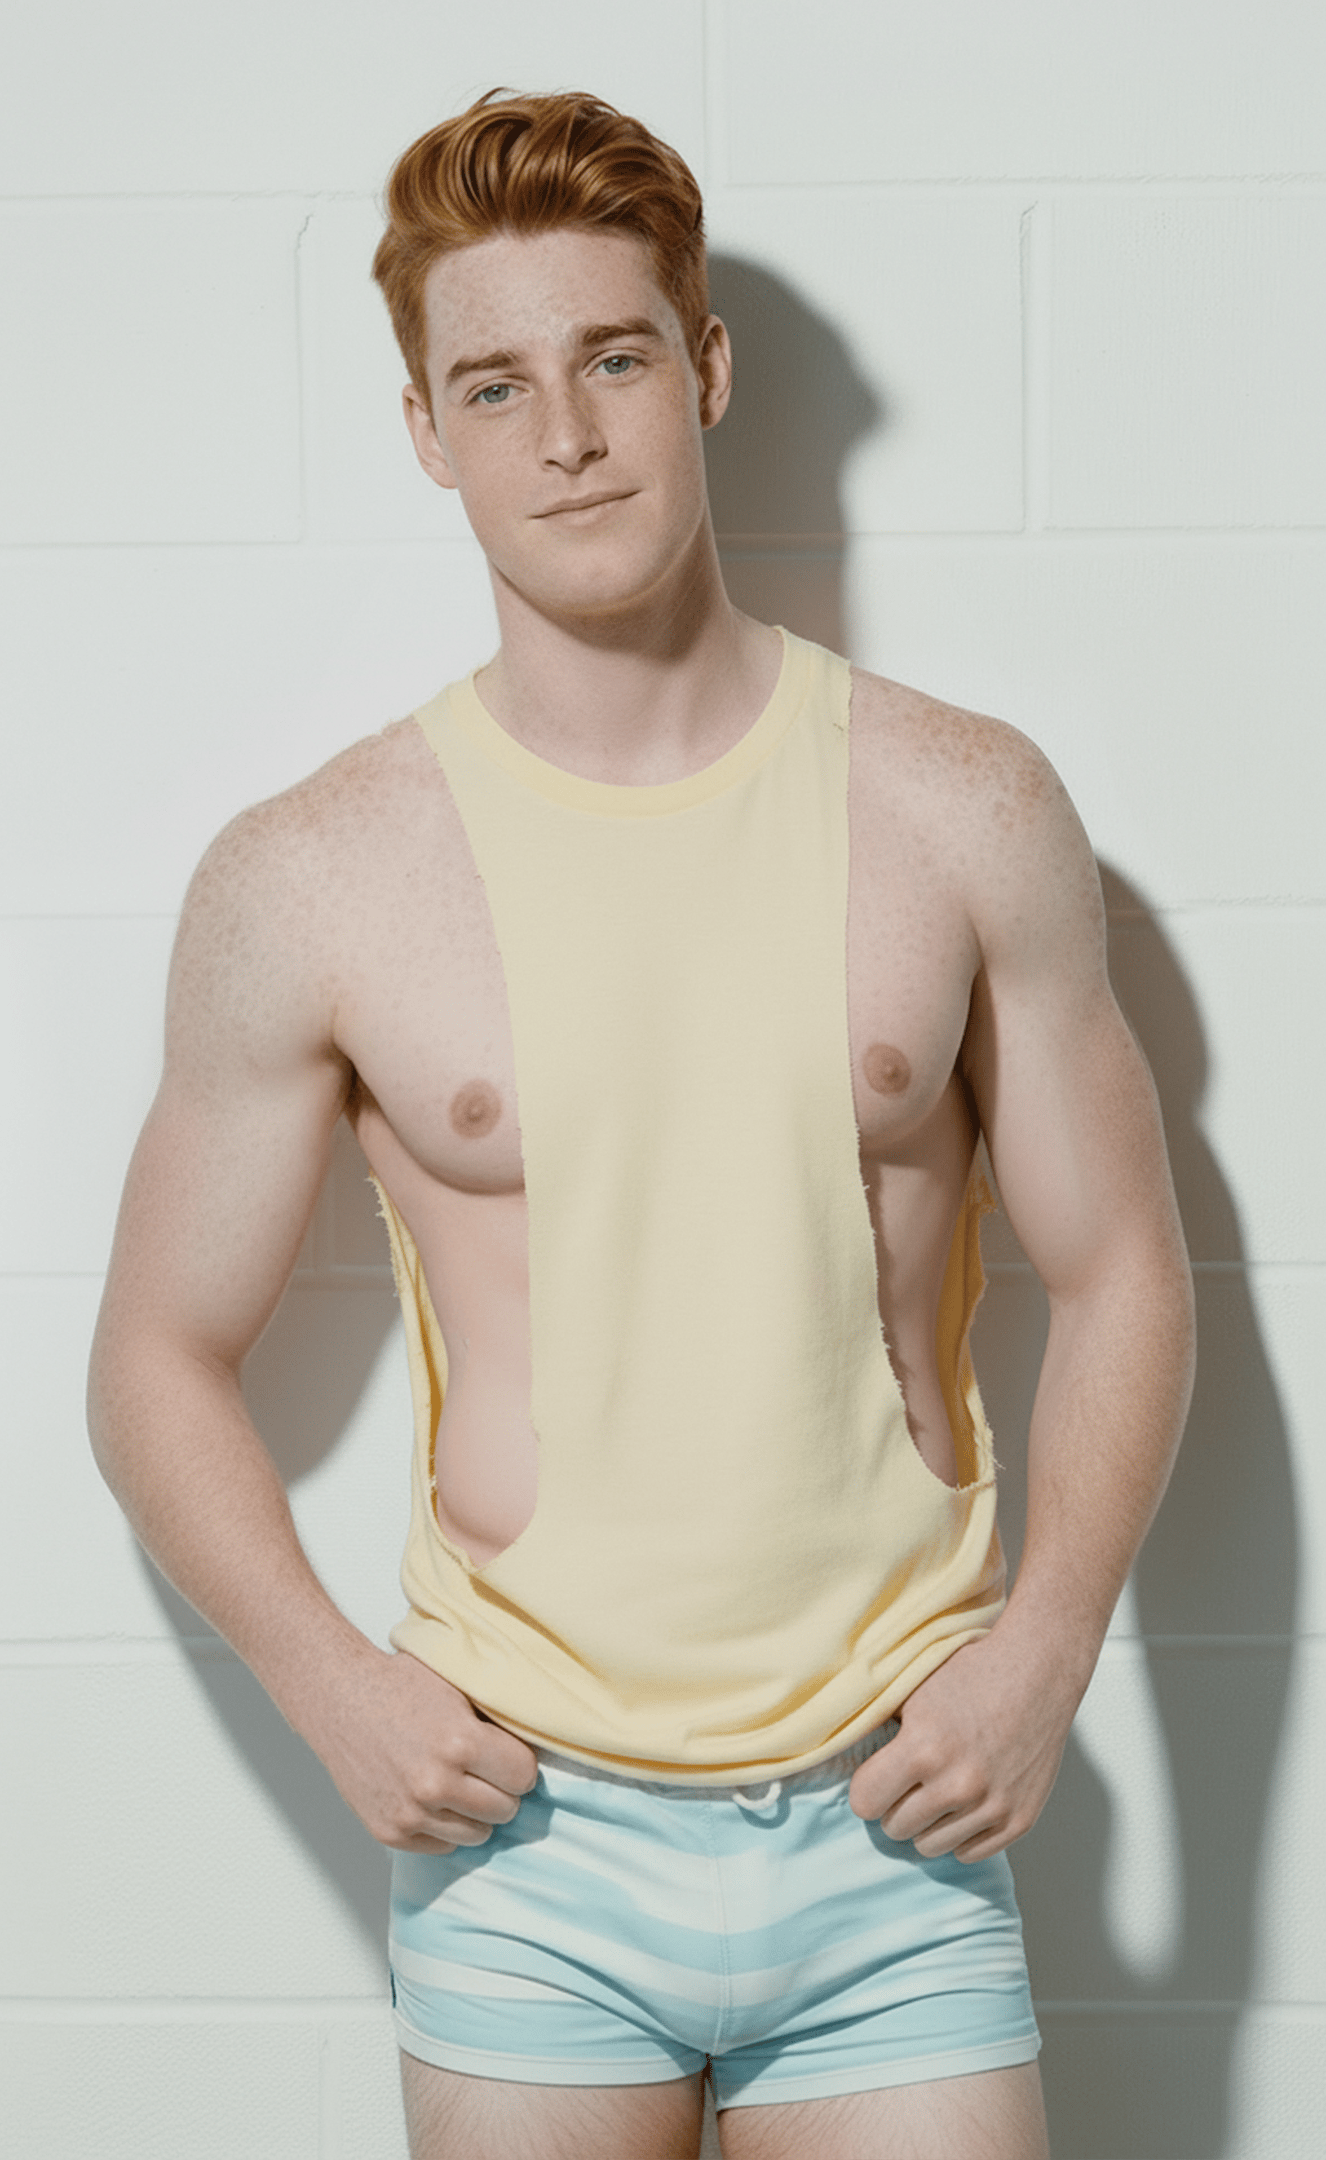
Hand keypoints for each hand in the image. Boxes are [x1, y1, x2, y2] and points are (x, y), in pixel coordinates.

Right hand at [312, 1647, 538, 1851]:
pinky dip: (442, 1826)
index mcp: (461, 1742)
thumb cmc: (400, 1686)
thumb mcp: (457, 1685)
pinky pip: (441, 1847)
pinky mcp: (390, 1832)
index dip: (518, 1763)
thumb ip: (496, 1716)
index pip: (525, 1776)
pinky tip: (430, 1796)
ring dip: (473, 1812)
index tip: (506, 1755)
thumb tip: (539, 1737)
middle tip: (482, 1769)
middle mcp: (437, 1783)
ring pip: (476, 1835)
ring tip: (457, 1783)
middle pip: (505, 1809)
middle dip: (500, 1789)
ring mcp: (411, 1812)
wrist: (339, 1698)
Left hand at [847, 1630, 1078, 1860]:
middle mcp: (958, 1783)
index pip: (865, 1802)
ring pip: (930, 1847)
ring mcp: (992, 1805)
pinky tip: (965, 1802)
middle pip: (895, 1829)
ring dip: (928, 1822)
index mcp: (924, 1748)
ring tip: (939, 1789)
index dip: (867, 1789)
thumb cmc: (971, 1674)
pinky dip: (961, 1833)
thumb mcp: (913, 1690)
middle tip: (911, 1780)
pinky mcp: (1019, 1820)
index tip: (879, 1776)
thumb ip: (878, 1727)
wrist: (1037, 1671)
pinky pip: (969, 1853)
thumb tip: (838, 1752)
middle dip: (896, 1805)